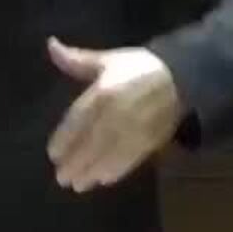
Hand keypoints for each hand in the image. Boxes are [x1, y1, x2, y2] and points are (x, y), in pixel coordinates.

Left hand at [45, 37, 184, 192]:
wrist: (180, 76)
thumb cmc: (138, 67)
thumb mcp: (108, 60)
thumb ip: (78, 60)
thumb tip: (51, 46)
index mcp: (104, 91)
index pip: (79, 119)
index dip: (65, 139)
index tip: (52, 154)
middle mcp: (117, 112)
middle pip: (92, 142)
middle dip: (76, 162)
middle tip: (62, 178)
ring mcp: (135, 128)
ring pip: (109, 155)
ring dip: (92, 172)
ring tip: (78, 185)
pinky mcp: (150, 139)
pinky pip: (130, 158)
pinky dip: (116, 171)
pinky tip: (103, 180)